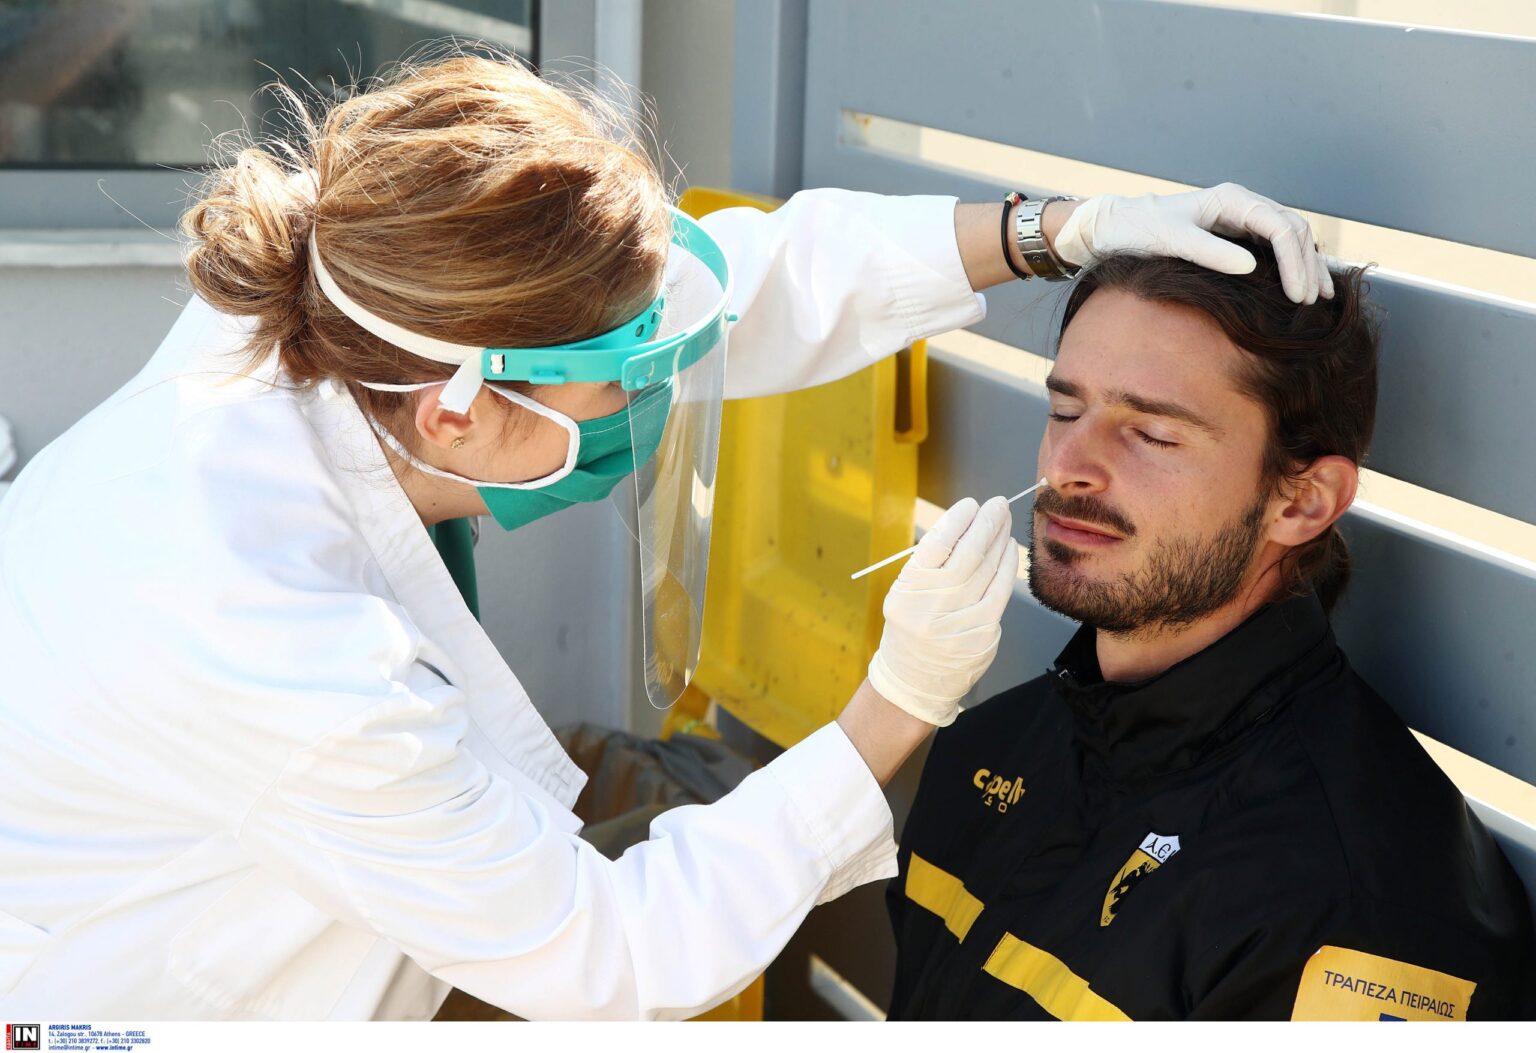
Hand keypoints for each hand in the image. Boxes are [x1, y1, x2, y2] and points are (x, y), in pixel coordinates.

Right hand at [867, 496, 1019, 726]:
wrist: (915, 679)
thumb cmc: (912, 627)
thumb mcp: (907, 593)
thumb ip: (932, 564)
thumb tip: (968, 524)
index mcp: (907, 593)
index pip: (936, 546)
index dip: (957, 520)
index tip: (970, 504)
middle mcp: (932, 608)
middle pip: (967, 555)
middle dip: (986, 524)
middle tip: (997, 504)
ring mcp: (959, 624)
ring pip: (988, 571)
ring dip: (1000, 540)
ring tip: (1005, 521)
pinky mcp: (982, 635)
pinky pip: (1000, 593)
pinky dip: (1007, 567)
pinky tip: (1009, 551)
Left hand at [1051, 182, 1333, 303]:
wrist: (1116, 227)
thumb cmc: (1139, 231)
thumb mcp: (1172, 241)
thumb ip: (1209, 252)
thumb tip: (1252, 267)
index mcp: (1232, 200)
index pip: (1280, 227)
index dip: (1294, 262)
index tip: (1298, 296)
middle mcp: (1243, 205)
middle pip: (1293, 231)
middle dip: (1306, 266)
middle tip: (1310, 304)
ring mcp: (1241, 218)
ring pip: (1289, 237)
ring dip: (1306, 265)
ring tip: (1318, 299)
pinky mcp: (1236, 234)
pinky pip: (1274, 247)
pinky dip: (1291, 265)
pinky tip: (1300, 287)